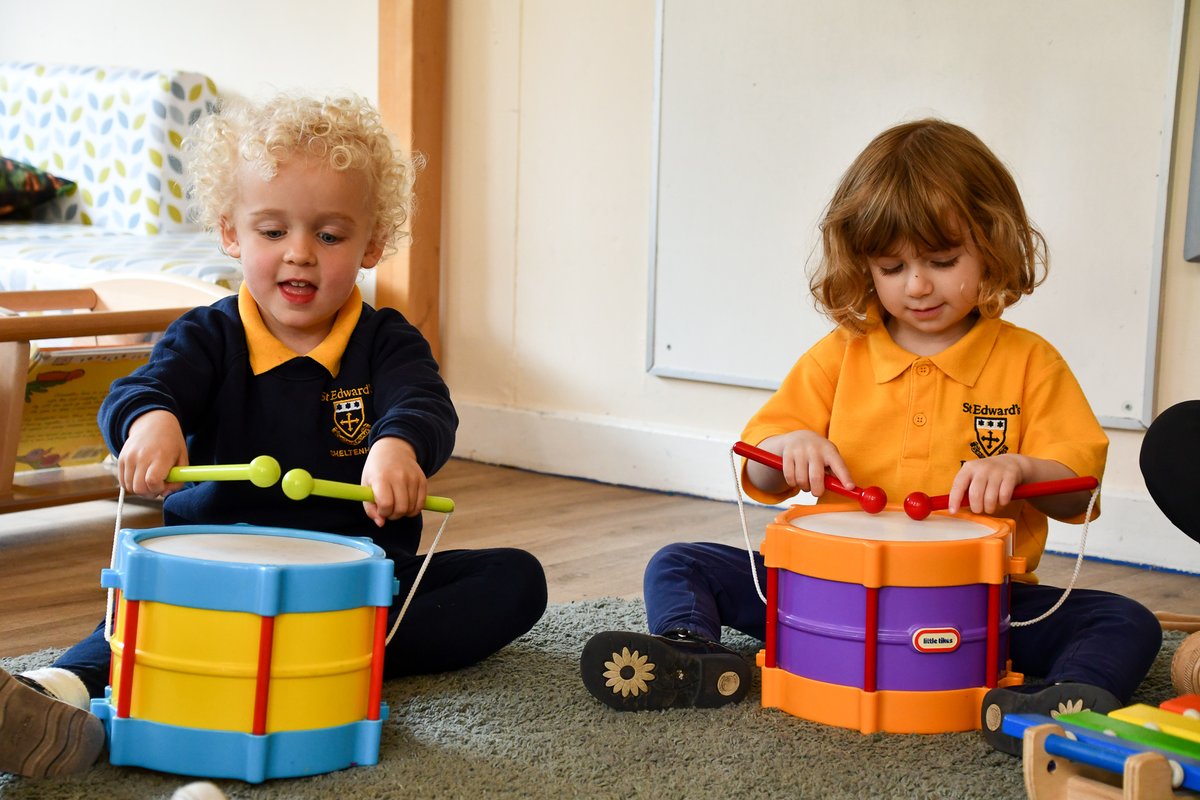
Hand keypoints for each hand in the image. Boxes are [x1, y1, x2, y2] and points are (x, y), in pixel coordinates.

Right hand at [117, 409, 187, 496]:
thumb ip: (179, 480)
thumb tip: (165, 494)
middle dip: (150, 493)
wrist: (153, 423)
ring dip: (141, 490)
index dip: (159, 489)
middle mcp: (142, 456)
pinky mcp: (120, 459)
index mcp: (160, 456)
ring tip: (150, 481)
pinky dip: (132, 485)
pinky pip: (122, 482)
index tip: (165, 484)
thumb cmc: (171, 443)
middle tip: (158, 486)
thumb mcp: (183, 459)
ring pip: (129, 487)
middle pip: (139, 488)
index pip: (153, 481)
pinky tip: (141, 477)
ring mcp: (129, 457)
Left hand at [361, 436, 426, 525]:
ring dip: (404, 513)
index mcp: (381, 478)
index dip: (383, 512)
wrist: (394, 449)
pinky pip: (421, 503)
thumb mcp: (366, 485)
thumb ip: (370, 507)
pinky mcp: (423, 480)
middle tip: (389, 510)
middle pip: (401, 509)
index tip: (381, 509)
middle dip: (394, 515)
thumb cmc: (376, 470)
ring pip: (412, 508)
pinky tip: (407, 503)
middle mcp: (399, 477)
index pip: (386, 504)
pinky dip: (414, 508)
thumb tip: (381, 524)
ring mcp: (413, 478)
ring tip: (397, 505)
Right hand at [748, 430, 852, 497]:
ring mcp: (800, 451)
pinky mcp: (787, 454)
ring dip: (804, 487)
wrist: (799, 436)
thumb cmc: (819, 453)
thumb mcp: (829, 457)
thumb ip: (835, 472)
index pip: (839, 465)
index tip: (850, 488)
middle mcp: (815, 449)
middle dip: (817, 490)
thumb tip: (844, 489)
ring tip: (806, 483)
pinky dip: (793, 483)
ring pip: (801, 480)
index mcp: (829, 451)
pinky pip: (790, 477)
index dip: (845, 477)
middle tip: (817, 492)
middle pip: (816, 477)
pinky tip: (796, 480)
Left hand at [947, 454, 1084, 516]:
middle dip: (976, 507)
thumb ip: (964, 489)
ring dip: (990, 508)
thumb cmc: (987, 475)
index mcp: (969, 468)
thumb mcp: (973, 477)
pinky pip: (1004, 497)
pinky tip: (1001, 500)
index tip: (953, 511)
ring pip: (990, 498)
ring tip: (990, 507)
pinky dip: (1002, 503)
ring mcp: (997, 471)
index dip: (955, 499)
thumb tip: (953, 508)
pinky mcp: (1010, 476)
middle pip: (975, 494)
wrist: (1011, 463)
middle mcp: (982, 468)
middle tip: (979, 510)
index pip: (958, 485)